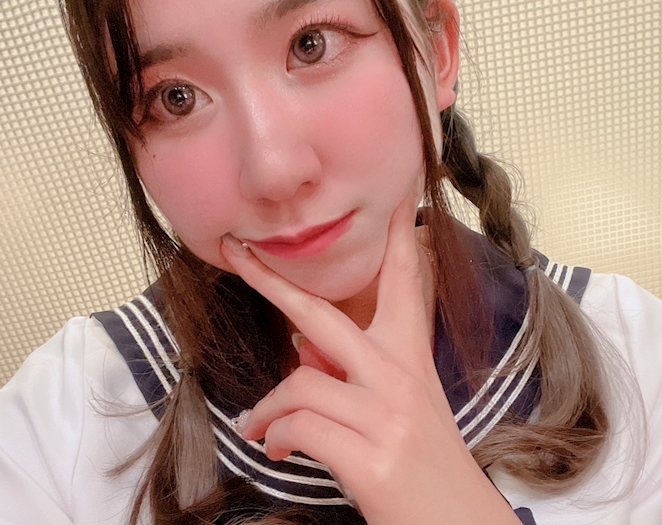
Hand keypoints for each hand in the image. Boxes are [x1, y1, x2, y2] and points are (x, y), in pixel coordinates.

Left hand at [220, 193, 519, 524]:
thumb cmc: (424, 466)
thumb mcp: (398, 408)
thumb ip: (355, 372)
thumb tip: (301, 350)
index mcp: (410, 358)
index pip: (404, 281)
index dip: (397, 235)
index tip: (392, 194)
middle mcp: (400, 377)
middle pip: (323, 315)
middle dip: (271, 280)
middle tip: (237, 252)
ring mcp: (387, 415)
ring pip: (300, 381)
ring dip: (267, 408)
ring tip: (258, 426)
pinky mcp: (372, 458)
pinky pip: (300, 428)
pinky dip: (275, 438)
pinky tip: (276, 453)